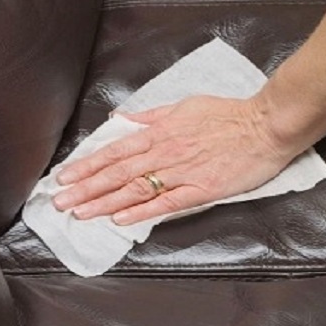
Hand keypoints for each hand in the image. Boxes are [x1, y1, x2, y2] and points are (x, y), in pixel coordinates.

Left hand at [52, 95, 299, 224]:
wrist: (266, 125)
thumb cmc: (229, 114)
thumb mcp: (185, 105)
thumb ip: (152, 115)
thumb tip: (123, 119)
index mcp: (160, 131)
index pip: (115, 151)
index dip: (86, 165)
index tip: (64, 177)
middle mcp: (165, 152)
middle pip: (117, 173)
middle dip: (85, 188)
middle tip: (59, 202)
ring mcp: (182, 172)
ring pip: (135, 189)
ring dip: (103, 202)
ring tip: (79, 213)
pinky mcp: (201, 189)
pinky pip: (166, 203)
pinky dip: (141, 212)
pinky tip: (120, 220)